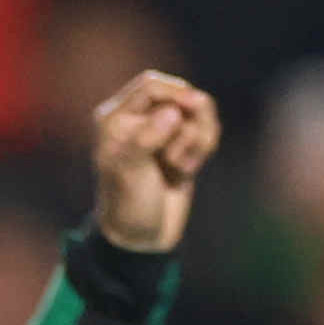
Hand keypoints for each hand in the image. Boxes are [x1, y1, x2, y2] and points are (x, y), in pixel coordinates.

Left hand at [85, 69, 219, 255]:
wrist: (142, 238)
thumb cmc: (127, 204)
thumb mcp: (130, 170)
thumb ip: (148, 136)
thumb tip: (173, 112)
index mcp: (116, 118)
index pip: (151, 86)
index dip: (175, 93)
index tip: (191, 108)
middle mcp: (140, 119)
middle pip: (181, 96)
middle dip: (188, 123)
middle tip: (174, 157)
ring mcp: (163, 132)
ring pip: (199, 112)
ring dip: (197, 139)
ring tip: (181, 167)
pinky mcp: (183, 145)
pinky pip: (206, 130)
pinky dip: (204, 148)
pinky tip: (187, 170)